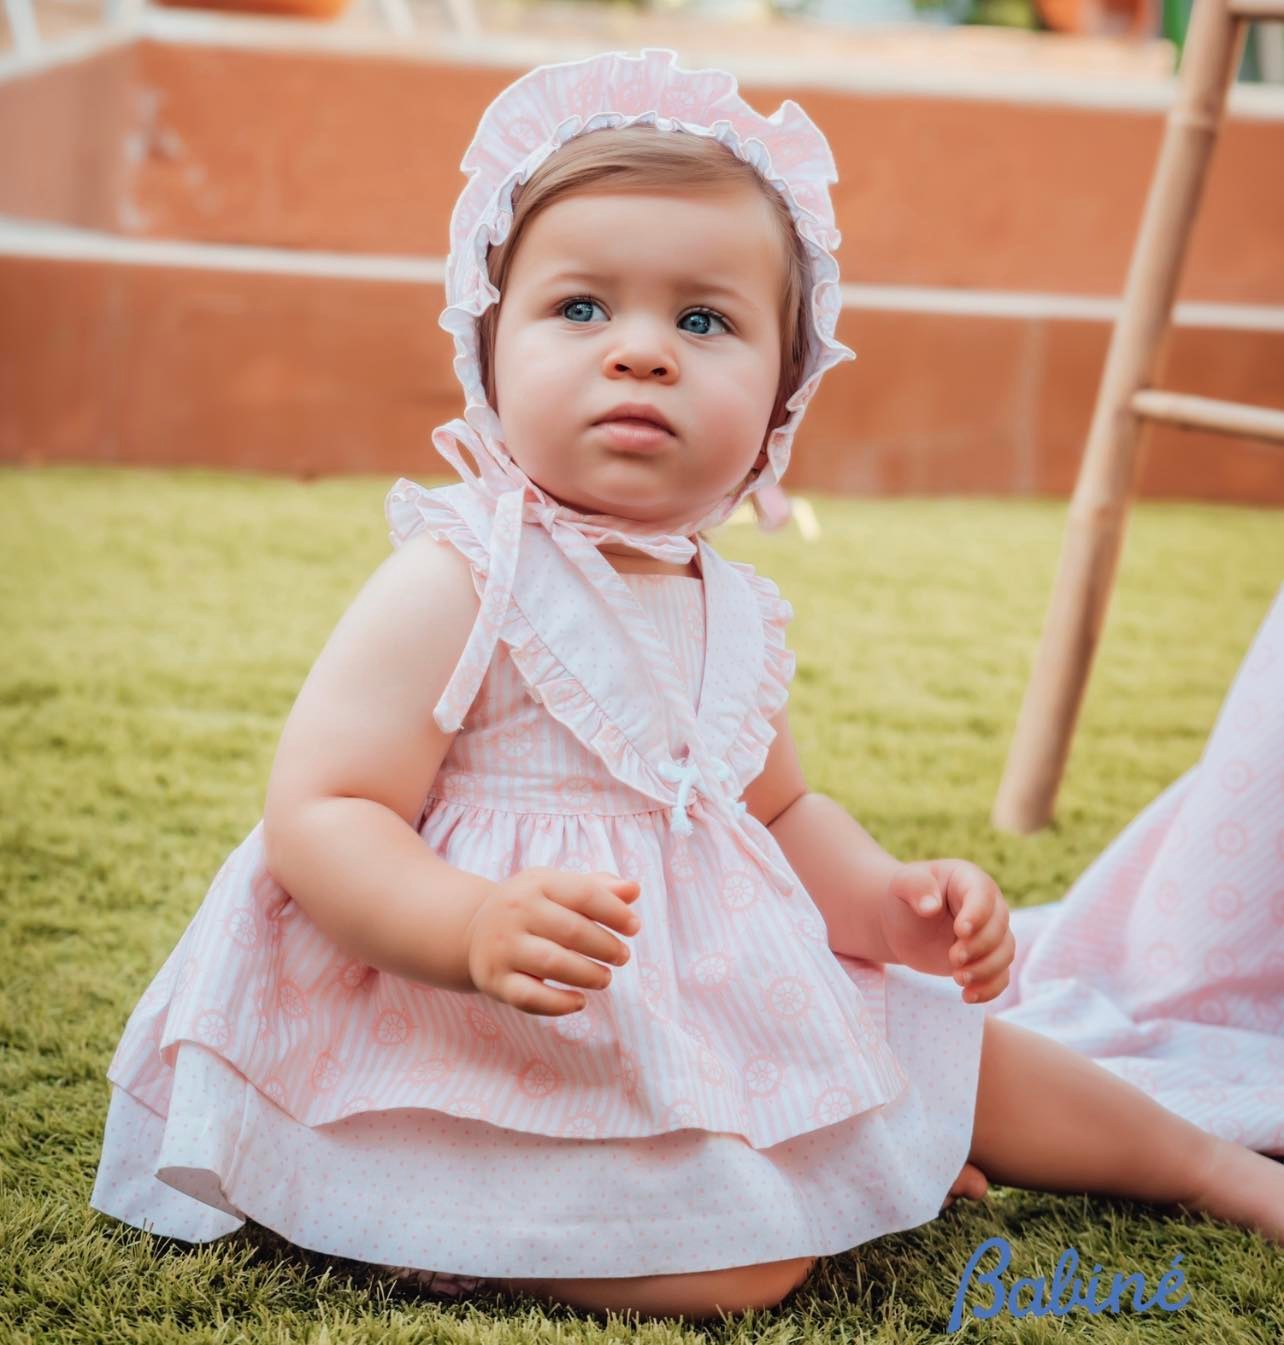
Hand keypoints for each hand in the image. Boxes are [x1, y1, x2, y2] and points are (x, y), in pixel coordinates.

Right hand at [464, 866, 641, 1015]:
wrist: (473, 931)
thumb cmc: (530, 908)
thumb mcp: (557, 888)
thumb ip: (597, 887)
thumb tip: (633, 890)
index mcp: (536, 884)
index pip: (584, 894)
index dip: (615, 912)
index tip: (634, 927)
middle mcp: (516, 912)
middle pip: (572, 931)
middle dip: (605, 947)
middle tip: (622, 957)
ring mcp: (503, 947)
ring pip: (553, 964)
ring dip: (588, 975)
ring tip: (605, 978)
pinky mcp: (495, 980)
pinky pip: (530, 997)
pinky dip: (559, 1004)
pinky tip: (580, 1002)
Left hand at [878, 859, 1013, 1003]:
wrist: (904, 922)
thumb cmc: (905, 897)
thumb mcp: (903, 884)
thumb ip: (916, 887)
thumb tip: (930, 907)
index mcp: (969, 880)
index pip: (983, 894)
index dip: (977, 914)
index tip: (960, 931)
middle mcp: (988, 906)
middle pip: (999, 928)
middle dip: (979, 947)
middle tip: (953, 959)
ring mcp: (990, 934)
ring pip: (1005, 954)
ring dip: (986, 970)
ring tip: (958, 979)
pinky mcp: (986, 959)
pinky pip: (1001, 976)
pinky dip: (990, 989)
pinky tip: (968, 997)